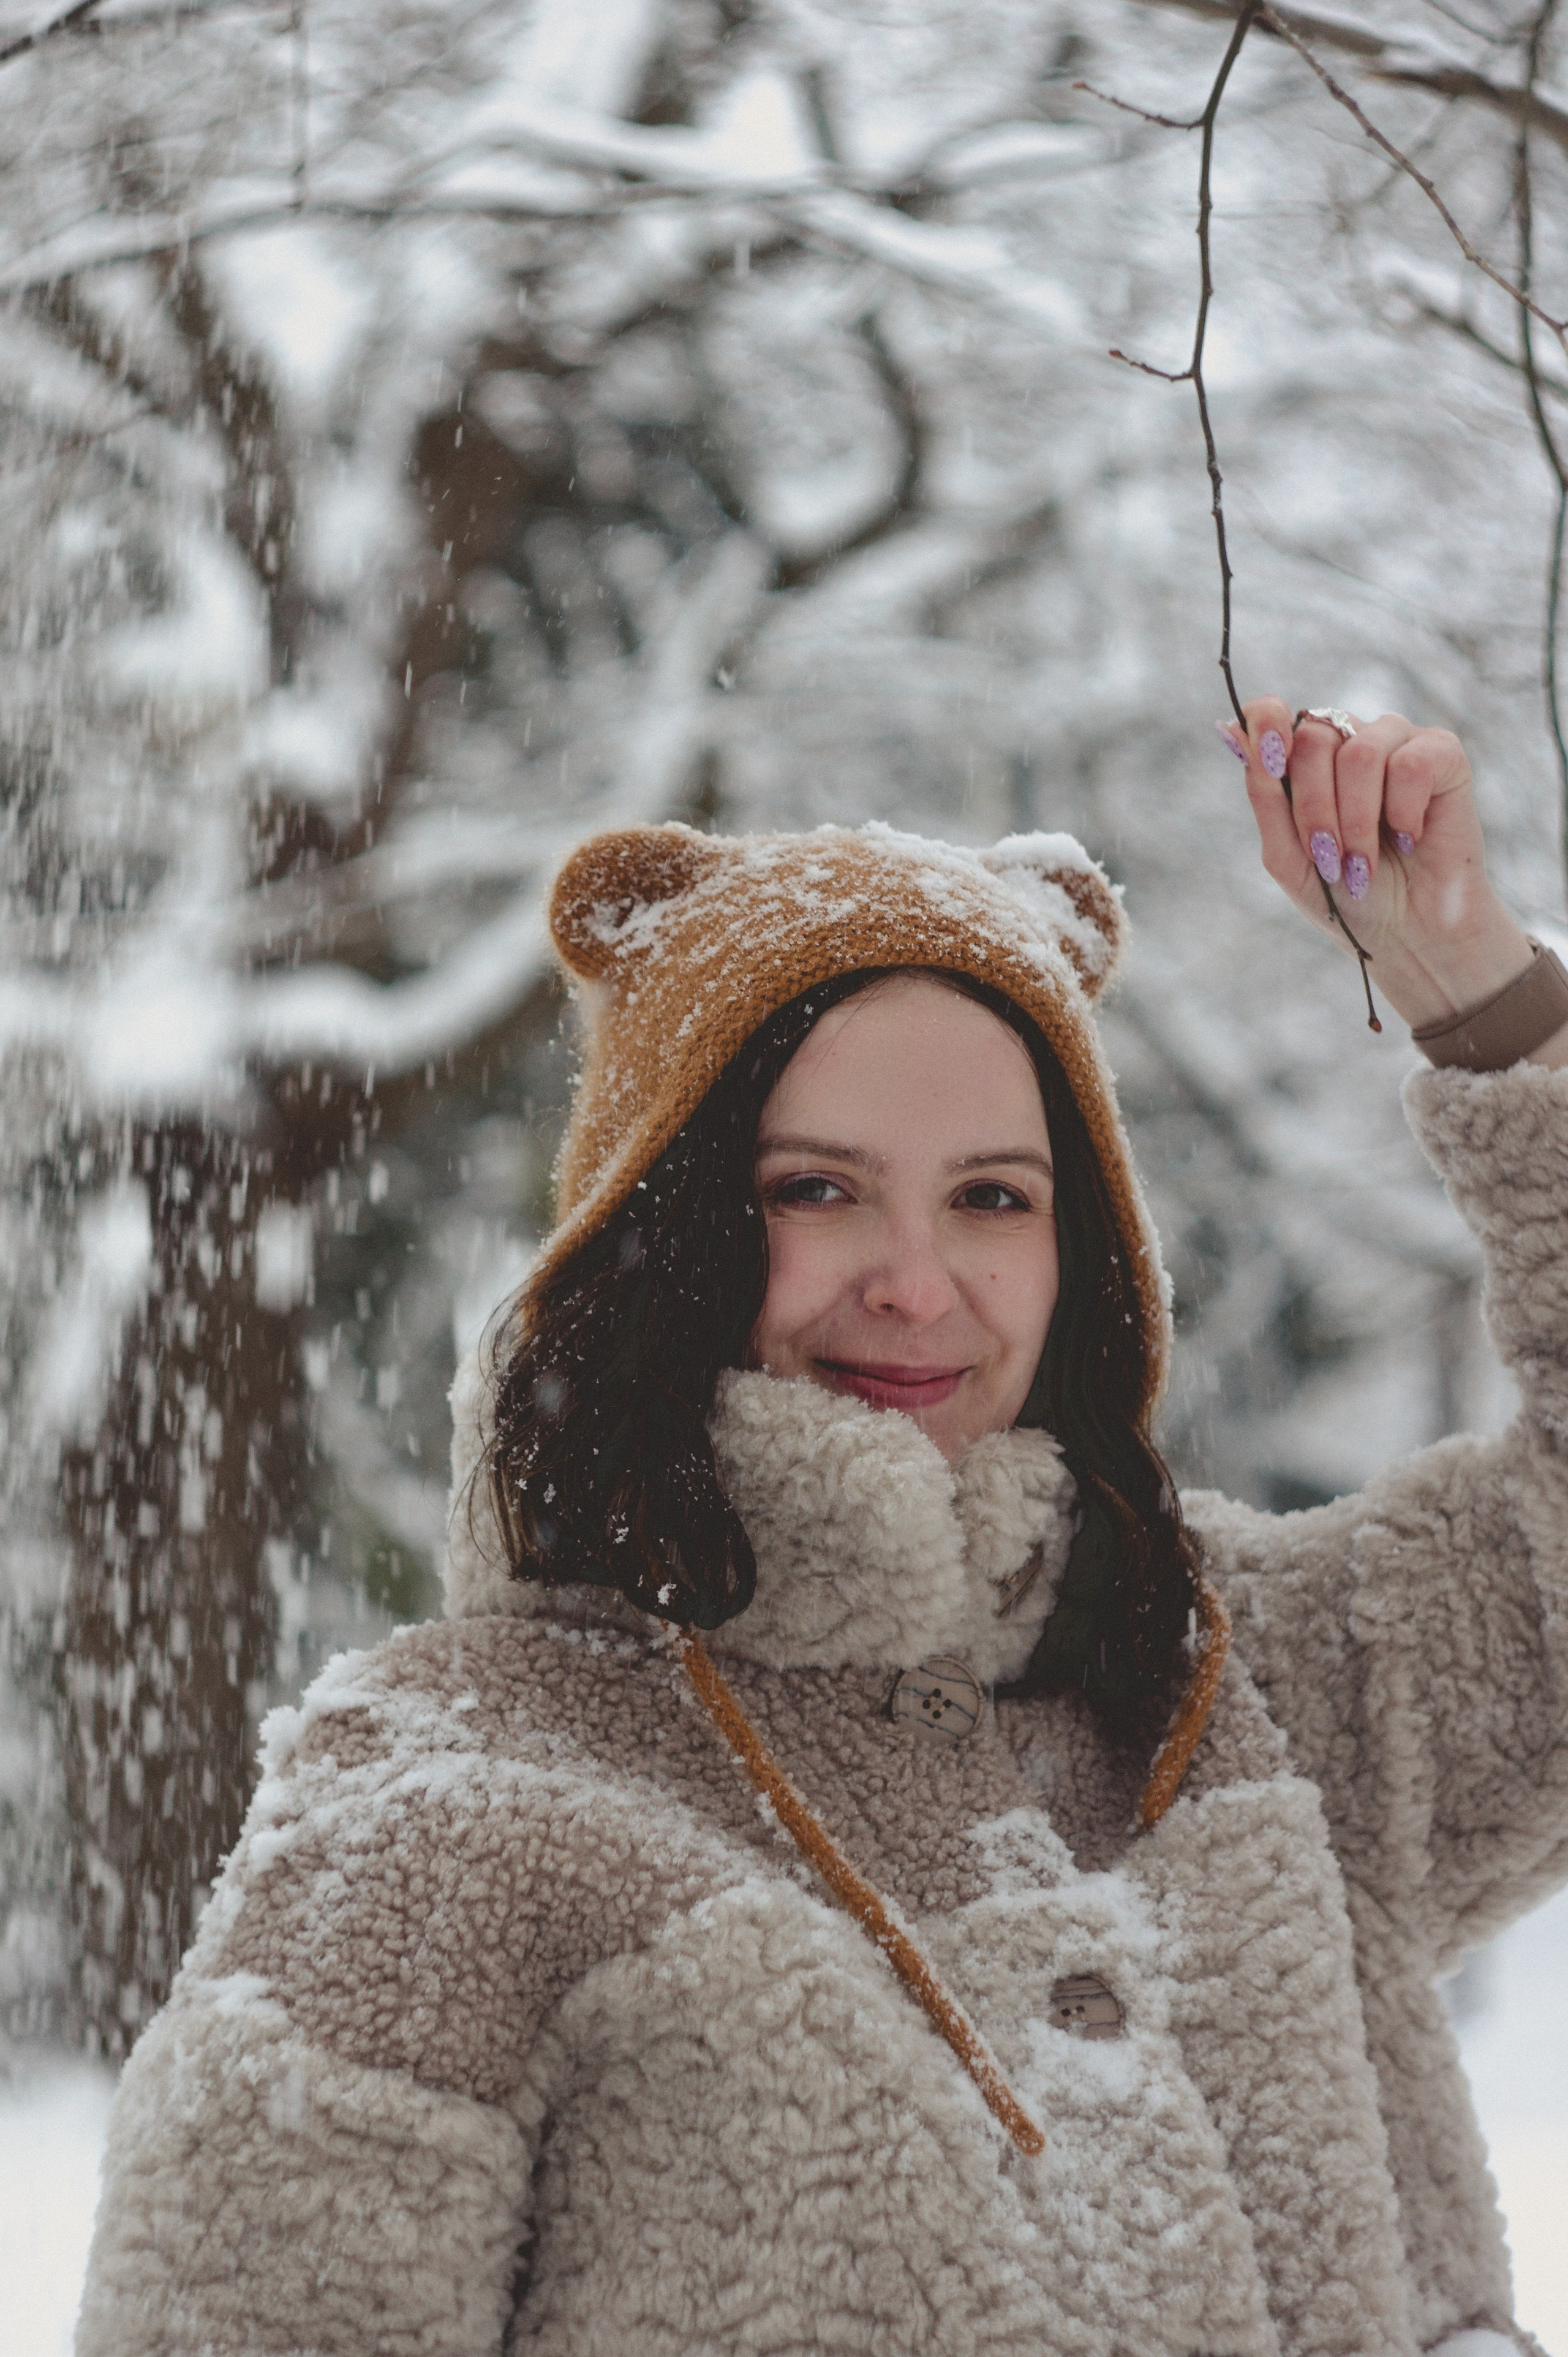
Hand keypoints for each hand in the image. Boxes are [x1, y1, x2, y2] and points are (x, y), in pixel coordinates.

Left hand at [1226, 696, 1548, 1042]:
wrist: (1409, 935)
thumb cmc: (1346, 896)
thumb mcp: (1288, 855)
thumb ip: (1263, 794)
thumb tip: (1230, 728)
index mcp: (1306, 761)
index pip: (1273, 714)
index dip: (1266, 725)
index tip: (1270, 762)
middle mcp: (1349, 741)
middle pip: (1312, 739)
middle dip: (1314, 808)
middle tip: (1330, 858)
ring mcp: (1396, 743)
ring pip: (1360, 751)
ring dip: (1357, 820)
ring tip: (1364, 863)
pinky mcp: (1443, 754)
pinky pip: (1410, 763)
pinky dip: (1403, 811)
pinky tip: (1409, 838)